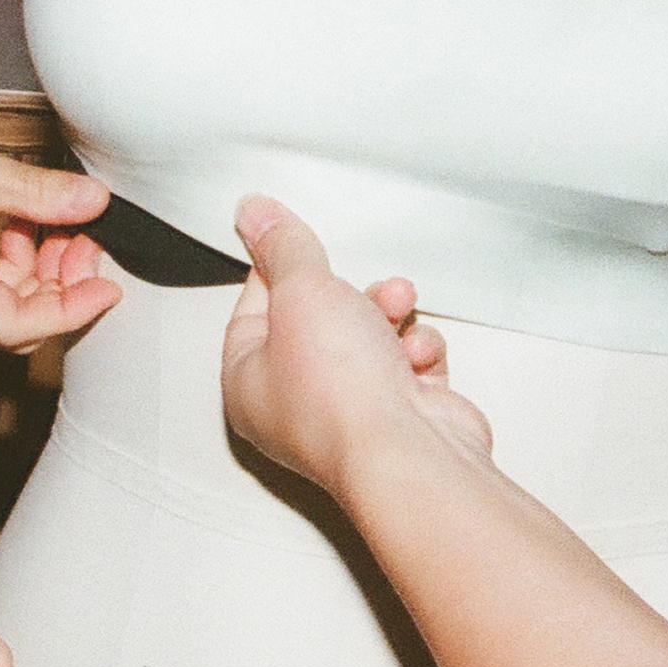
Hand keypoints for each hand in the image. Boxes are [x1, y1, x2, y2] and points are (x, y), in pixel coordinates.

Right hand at [0, 79, 121, 348]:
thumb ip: (29, 190)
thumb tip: (91, 204)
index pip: (13, 326)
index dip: (69, 312)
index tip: (108, 288)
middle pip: (7, 319)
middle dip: (57, 288)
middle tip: (90, 243)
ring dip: (36, 268)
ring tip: (63, 223)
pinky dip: (9, 251)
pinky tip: (24, 215)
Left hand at [222, 196, 491, 495]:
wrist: (409, 452)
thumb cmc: (341, 395)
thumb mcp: (301, 292)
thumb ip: (284, 247)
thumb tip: (254, 214)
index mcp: (249, 382)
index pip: (252, 309)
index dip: (277, 270)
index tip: (295, 240)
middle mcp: (295, 405)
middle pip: (317, 322)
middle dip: (347, 293)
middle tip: (353, 283)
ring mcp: (351, 414)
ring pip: (369, 338)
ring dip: (388, 313)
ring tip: (397, 307)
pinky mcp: (402, 417)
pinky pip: (409, 363)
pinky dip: (418, 350)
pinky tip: (418, 355)